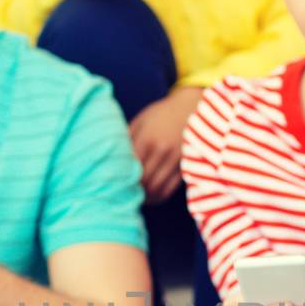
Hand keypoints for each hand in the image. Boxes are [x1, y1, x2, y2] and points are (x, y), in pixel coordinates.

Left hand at [128, 87, 202, 202]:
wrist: (191, 107)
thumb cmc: (161, 114)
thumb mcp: (141, 120)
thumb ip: (127, 138)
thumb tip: (113, 159)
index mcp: (147, 138)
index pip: (131, 167)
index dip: (123, 179)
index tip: (117, 184)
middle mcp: (161, 150)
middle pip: (143, 180)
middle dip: (134, 190)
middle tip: (126, 194)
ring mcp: (175, 159)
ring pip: (156, 188)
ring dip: (146, 197)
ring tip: (138, 197)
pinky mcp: (185, 165)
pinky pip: (170, 188)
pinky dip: (159, 197)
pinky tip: (152, 197)